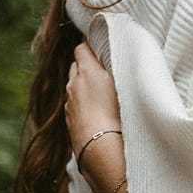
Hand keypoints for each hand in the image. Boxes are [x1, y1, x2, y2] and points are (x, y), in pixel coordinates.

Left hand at [66, 40, 122, 155]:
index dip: (90, 47)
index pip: (81, 48)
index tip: (100, 48)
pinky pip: (74, 104)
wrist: (100, 146)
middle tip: (103, 71)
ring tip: (101, 94)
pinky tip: (96, 112)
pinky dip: (82, 104)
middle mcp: (73, 83)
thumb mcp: (123, 83)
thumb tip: (114, 58)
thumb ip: (115, 68)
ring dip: (84, 86)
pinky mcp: (69, 119)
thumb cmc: (116, 113)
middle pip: (76, 66)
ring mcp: (69, 102)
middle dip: (86, 66)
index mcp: (86, 70)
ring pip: (74, 86)